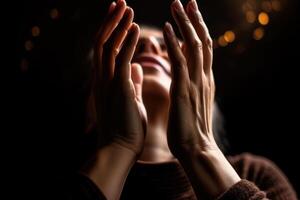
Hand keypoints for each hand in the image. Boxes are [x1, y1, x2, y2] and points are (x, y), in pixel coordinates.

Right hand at [93, 0, 145, 156]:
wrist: (120, 149)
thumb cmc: (126, 126)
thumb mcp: (129, 99)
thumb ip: (130, 82)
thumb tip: (136, 68)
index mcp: (107, 81)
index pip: (107, 49)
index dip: (112, 30)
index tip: (121, 16)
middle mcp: (103, 78)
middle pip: (103, 42)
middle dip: (111, 21)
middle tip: (120, 2)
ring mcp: (108, 83)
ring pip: (108, 46)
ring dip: (117, 25)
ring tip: (127, 7)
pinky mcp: (119, 88)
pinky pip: (122, 60)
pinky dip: (127, 42)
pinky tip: (135, 28)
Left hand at [164, 0, 239, 197]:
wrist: (196, 147)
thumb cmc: (191, 126)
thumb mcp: (193, 100)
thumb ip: (191, 84)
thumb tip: (185, 73)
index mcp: (204, 79)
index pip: (203, 48)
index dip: (198, 29)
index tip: (191, 13)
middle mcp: (203, 76)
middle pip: (202, 40)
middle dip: (194, 19)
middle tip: (186, 0)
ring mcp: (195, 81)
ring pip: (193, 44)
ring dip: (184, 23)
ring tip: (176, 5)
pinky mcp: (183, 89)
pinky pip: (178, 60)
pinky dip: (172, 42)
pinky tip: (164, 28)